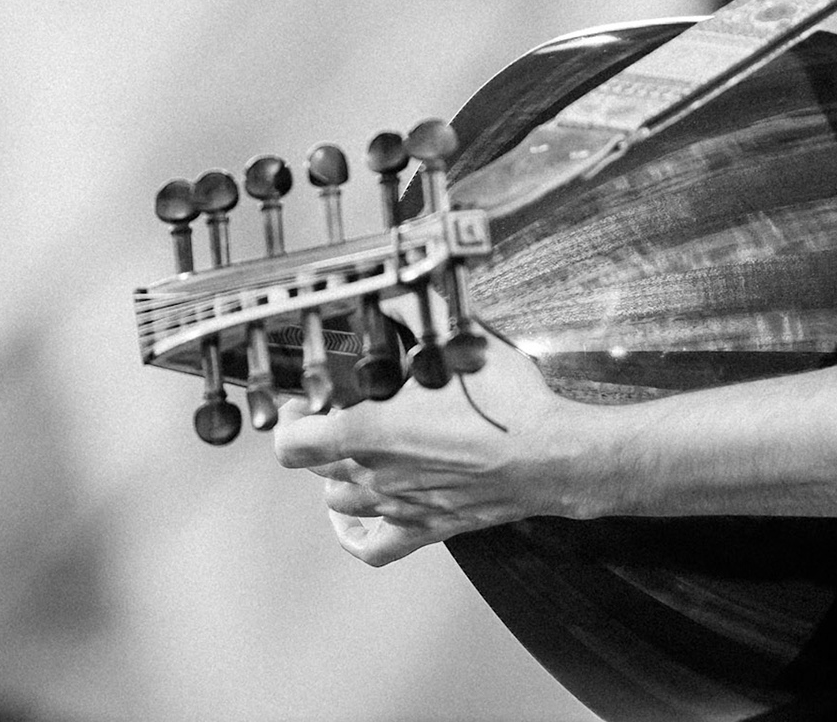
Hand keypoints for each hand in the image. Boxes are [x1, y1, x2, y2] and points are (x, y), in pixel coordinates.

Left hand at [273, 335, 586, 565]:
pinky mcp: (424, 527)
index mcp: (367, 431)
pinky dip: (353, 537)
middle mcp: (372, 474)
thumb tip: (392, 289)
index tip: (305, 399)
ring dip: (338, 476)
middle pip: (315, 465)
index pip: (291, 440)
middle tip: (338, 411)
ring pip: (338, 501)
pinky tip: (353, 521)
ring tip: (355, 452)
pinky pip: (372, 548)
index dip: (288, 419)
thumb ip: (416, 314)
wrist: (549, 455)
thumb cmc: (506, 404)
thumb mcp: (460, 342)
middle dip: (319, 435)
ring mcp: (396, 506)